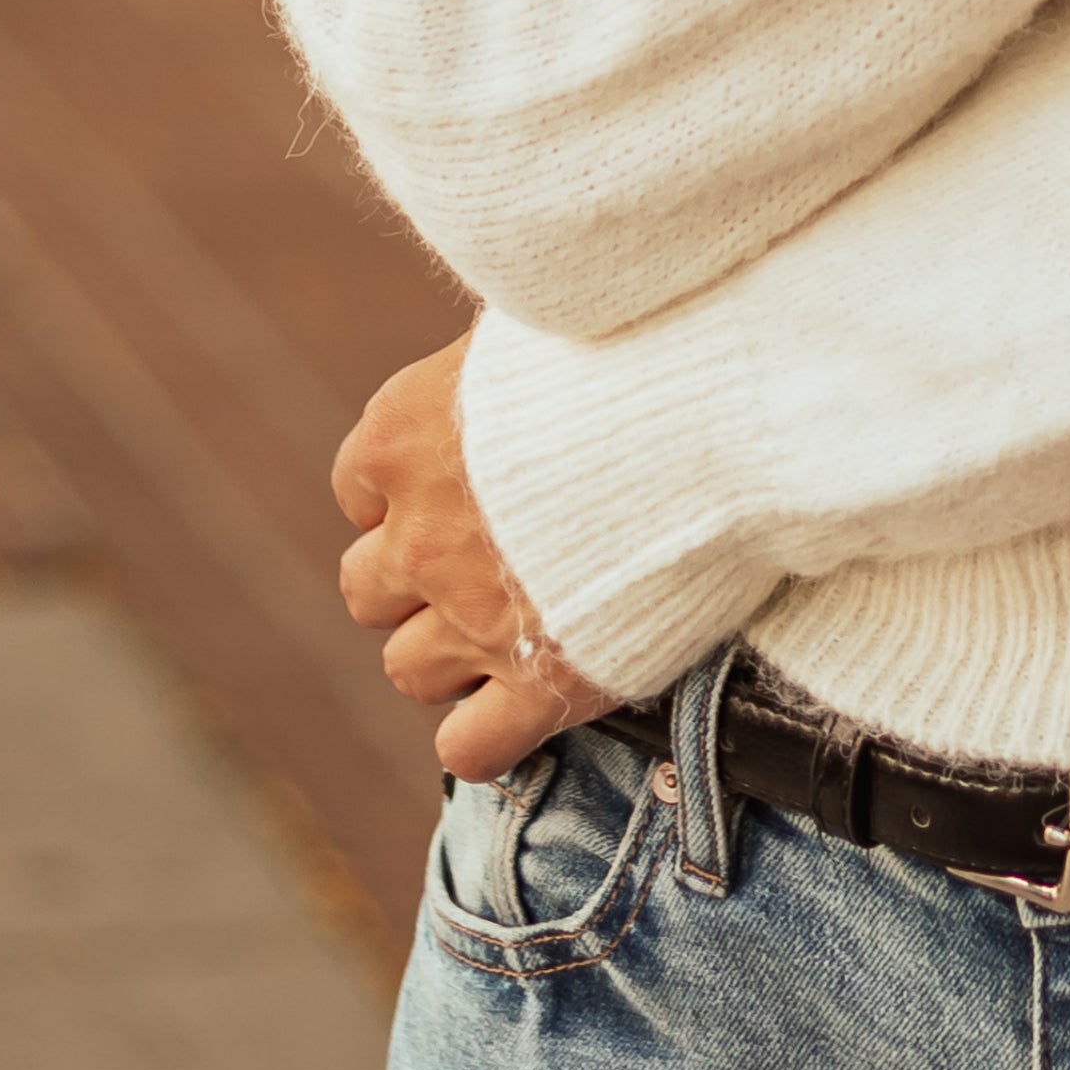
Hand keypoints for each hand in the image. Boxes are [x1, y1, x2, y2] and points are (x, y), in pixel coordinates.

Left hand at [331, 332, 606, 780]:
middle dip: (420, 584)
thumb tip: (515, 342)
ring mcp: (472, 616)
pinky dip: (486, 738)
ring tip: (512, 634)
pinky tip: (526, 706)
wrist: (711, 415)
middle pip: (368, 588)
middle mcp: (420, 532)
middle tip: (488, 569)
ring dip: (448, 657)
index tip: (464, 492)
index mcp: (403, 436)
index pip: (359, 488)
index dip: (411, 496)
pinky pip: (466, 751)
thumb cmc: (638, 340)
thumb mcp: (539, 318)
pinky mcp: (538, 684)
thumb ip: (503, 359)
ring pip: (406, 669)